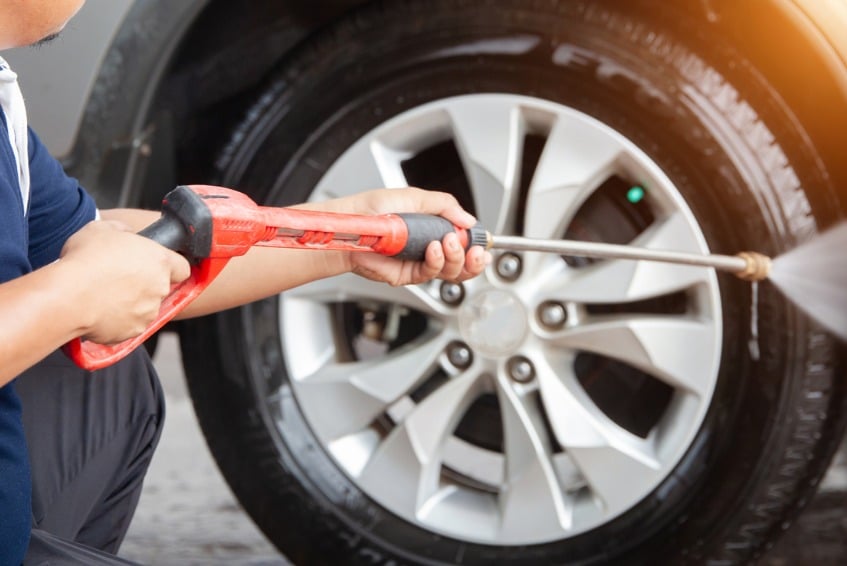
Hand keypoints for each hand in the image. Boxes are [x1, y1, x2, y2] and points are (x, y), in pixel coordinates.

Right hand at [59, 220, 190, 343]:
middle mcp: (159, 288)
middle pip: (160, 287)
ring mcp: (148, 312)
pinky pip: (129, 325)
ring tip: (104, 295)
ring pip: (145, 307)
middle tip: (118, 278)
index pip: (182, 267)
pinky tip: (99, 310)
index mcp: (159, 261)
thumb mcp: (100, 229)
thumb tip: (124, 232)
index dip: (170, 267)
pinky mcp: (133, 331)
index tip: (155, 266)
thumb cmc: (84, 261)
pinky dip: (117, 320)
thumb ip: (121, 229)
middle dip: (144, 284)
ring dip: (131, 303)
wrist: (68, 297)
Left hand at [312, 188, 490, 285]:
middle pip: (462, 265)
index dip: (476, 247)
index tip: (483, 243)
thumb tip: (469, 219)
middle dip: (473, 259)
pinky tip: (433, 249)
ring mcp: (418, 263)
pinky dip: (436, 262)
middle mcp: (428, 249)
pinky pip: (429, 274)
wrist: (352, 223)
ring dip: (456, 258)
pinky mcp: (406, 275)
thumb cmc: (374, 209)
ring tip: (448, 242)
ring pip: (450, 273)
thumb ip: (445, 206)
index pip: (462, 244)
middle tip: (473, 248)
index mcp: (433, 231)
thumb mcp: (415, 198)